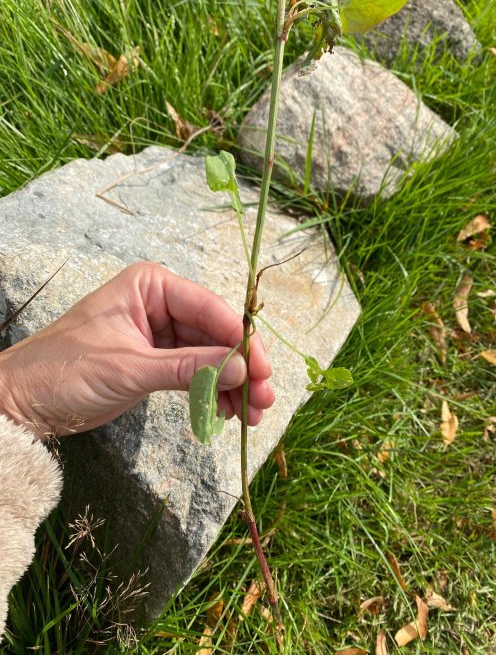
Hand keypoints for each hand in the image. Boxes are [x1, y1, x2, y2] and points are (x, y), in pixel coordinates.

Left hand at [0, 262, 273, 439]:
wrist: (23, 403)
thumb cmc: (64, 371)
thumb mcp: (130, 369)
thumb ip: (188, 368)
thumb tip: (242, 369)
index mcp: (150, 287)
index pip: (208, 308)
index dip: (239, 339)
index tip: (262, 369)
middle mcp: (159, 304)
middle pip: (214, 334)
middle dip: (240, 367)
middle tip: (265, 398)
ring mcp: (159, 334)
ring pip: (209, 356)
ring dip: (231, 384)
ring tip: (252, 415)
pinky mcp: (156, 360)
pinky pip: (193, 372)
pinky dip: (211, 392)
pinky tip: (226, 412)